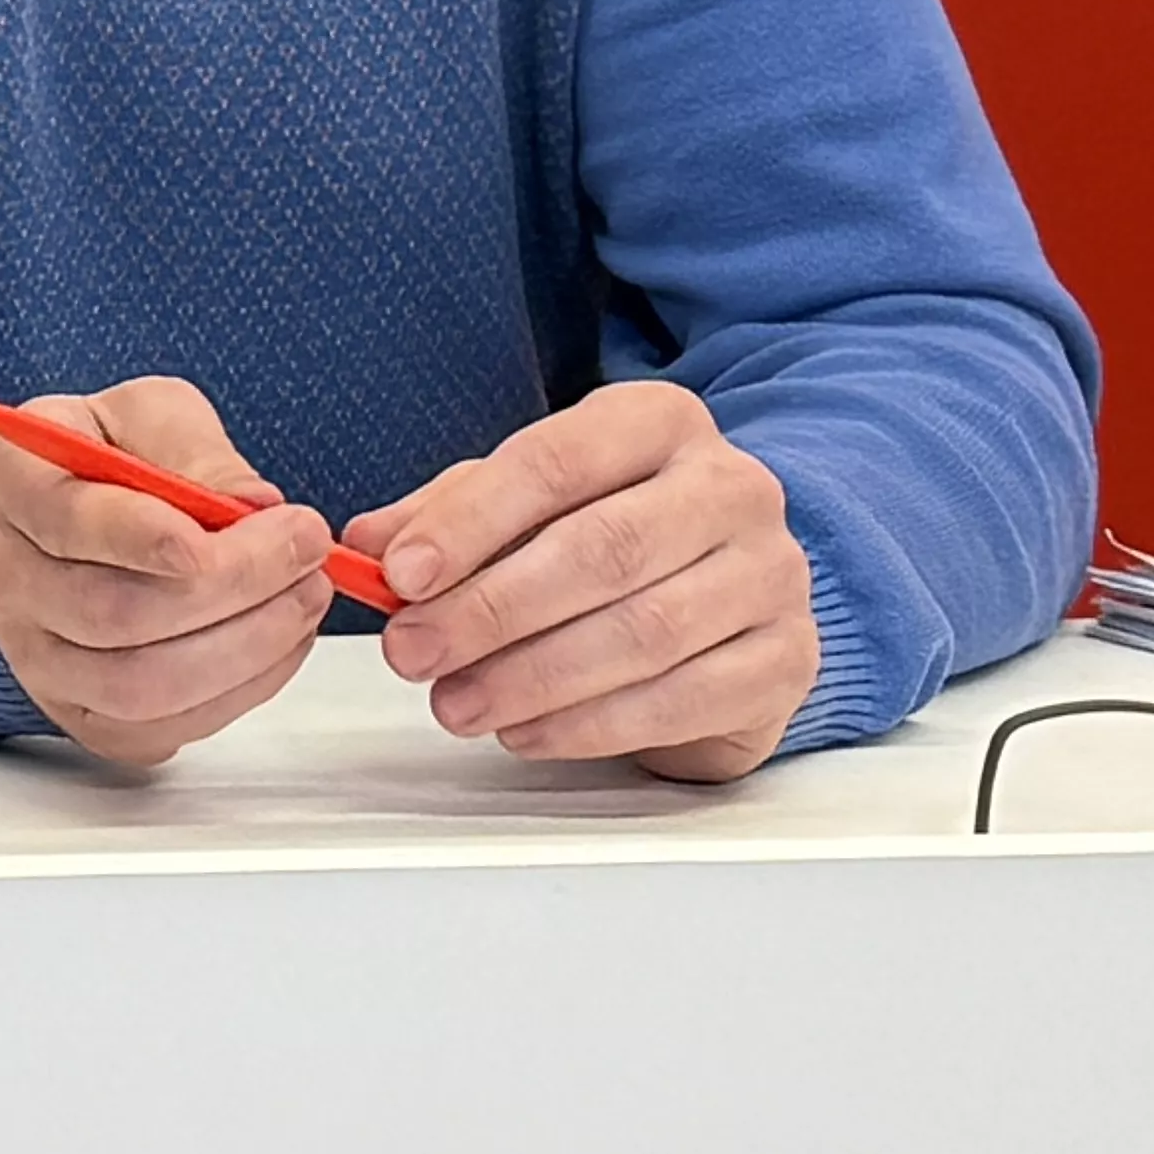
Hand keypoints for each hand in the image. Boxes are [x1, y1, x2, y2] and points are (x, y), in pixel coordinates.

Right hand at [0, 376, 336, 765]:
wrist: (70, 532)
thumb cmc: (110, 463)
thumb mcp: (146, 416)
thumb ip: (195, 449)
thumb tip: (254, 503)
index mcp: (13, 486)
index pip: (68, 522)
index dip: (150, 532)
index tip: (245, 516)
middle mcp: (8, 582)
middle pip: (115, 612)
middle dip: (235, 584)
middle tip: (306, 546)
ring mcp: (40, 660)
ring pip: (143, 683)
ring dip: (248, 644)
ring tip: (306, 594)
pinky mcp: (85, 716)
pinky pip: (166, 725)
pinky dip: (242, 689)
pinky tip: (280, 639)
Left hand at [358, 379, 818, 781]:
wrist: (732, 597)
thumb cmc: (613, 534)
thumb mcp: (526, 502)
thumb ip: (446, 514)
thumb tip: (364, 545)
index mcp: (660, 422)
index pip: (556, 461)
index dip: (470, 521)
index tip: (400, 574)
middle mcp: (732, 487)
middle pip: (601, 549)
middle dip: (491, 610)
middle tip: (412, 653)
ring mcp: (772, 575)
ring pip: (642, 631)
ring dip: (532, 677)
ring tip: (454, 703)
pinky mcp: (788, 661)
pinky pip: (683, 699)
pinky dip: (591, 724)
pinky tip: (526, 732)